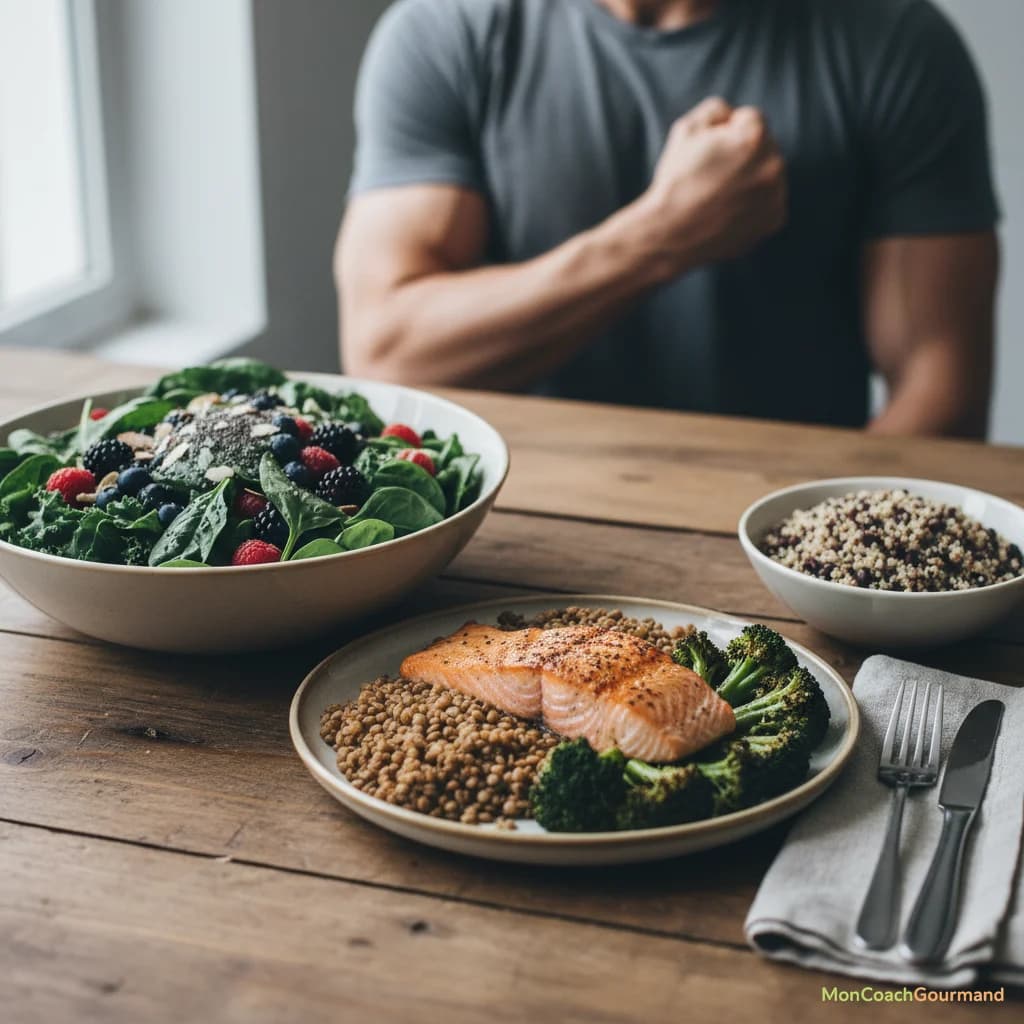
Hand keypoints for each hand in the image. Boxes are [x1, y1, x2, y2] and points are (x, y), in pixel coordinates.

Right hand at [637, 98, 787, 273]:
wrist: (671, 235)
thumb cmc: (676, 182)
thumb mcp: (686, 129)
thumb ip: (716, 109)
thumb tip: (731, 115)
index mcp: (754, 137)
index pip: (749, 118)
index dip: (725, 132)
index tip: (708, 153)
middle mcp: (774, 164)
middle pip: (763, 146)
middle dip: (743, 154)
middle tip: (713, 177)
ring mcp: (777, 195)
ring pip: (768, 174)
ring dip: (751, 178)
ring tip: (720, 196)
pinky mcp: (775, 220)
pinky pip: (770, 202)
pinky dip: (755, 204)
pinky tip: (730, 211)